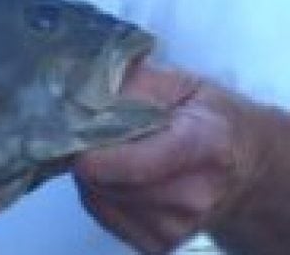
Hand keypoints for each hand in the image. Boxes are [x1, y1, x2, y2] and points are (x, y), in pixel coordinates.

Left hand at [74, 64, 263, 253]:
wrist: (246, 164)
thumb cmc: (208, 117)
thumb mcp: (177, 84)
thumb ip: (131, 85)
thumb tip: (82, 96)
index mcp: (204, 144)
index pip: (133, 164)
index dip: (94, 151)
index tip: (76, 133)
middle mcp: (195, 193)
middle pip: (111, 183)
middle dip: (88, 157)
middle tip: (93, 136)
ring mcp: (180, 225)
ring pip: (101, 200)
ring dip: (93, 176)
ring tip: (111, 154)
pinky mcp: (161, 243)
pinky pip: (105, 217)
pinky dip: (101, 195)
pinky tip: (118, 177)